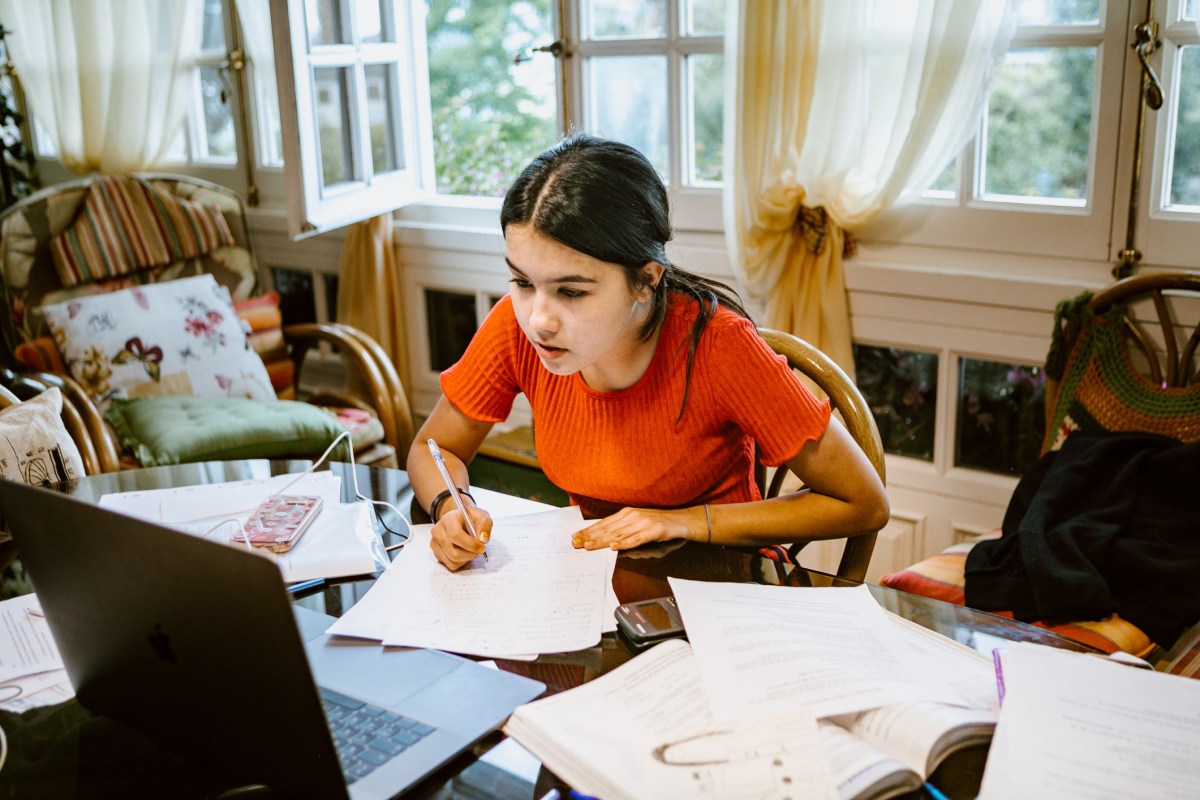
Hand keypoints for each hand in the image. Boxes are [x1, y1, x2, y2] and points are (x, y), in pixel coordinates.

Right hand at [429, 505, 491, 569]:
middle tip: (479, 550)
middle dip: (470, 554)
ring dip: (466, 559)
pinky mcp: (436, 553)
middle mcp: (438, 531)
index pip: (455, 535)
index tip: (482, 548)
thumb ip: (484, 524)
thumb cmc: (470, 518)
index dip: (470, 544)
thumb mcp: (481, 515)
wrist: (457, 519)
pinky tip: (464, 553)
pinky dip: (461, 562)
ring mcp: (435, 543)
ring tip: (471, 550)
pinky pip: (450, 564)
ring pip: (452, 561)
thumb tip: (483, 539)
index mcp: (448, 519)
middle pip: (454, 552)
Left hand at [572, 506, 700, 550]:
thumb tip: (605, 538)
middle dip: (590, 536)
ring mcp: (643, 523)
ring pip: (618, 534)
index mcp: (626, 513)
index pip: (604, 523)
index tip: (576, 536)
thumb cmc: (658, 523)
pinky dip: (624, 543)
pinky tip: (614, 547)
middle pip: (608, 528)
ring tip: (588, 546)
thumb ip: (622, 529)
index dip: (589, 530)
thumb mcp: (637, 523)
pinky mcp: (653, 531)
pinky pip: (636, 539)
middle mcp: (632, 516)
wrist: (681, 520)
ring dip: (602, 541)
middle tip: (576, 543)